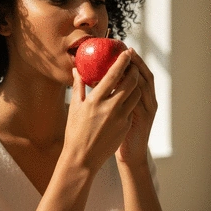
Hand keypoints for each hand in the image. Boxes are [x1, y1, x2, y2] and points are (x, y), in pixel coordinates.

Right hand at [64, 50, 140, 172]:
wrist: (83, 158)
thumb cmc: (75, 131)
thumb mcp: (75, 107)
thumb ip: (78, 85)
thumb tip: (76, 69)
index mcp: (96, 100)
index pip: (113, 75)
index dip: (122, 61)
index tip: (127, 51)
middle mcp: (111, 107)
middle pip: (131, 83)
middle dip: (134, 70)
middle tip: (132, 63)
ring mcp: (121, 118)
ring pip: (135, 94)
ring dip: (135, 84)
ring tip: (132, 77)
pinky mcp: (126, 126)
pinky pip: (132, 108)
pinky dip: (131, 99)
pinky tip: (126, 96)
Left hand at [115, 48, 157, 166]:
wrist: (129, 154)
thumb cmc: (118, 132)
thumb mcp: (115, 110)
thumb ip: (108, 93)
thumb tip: (89, 78)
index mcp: (138, 95)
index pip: (137, 72)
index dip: (132, 59)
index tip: (122, 47)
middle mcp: (146, 98)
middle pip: (144, 74)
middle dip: (136, 60)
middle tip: (126, 49)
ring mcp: (148, 107)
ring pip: (146, 84)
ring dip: (138, 70)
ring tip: (129, 59)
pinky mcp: (147, 117)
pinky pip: (142, 99)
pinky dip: (136, 88)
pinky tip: (126, 81)